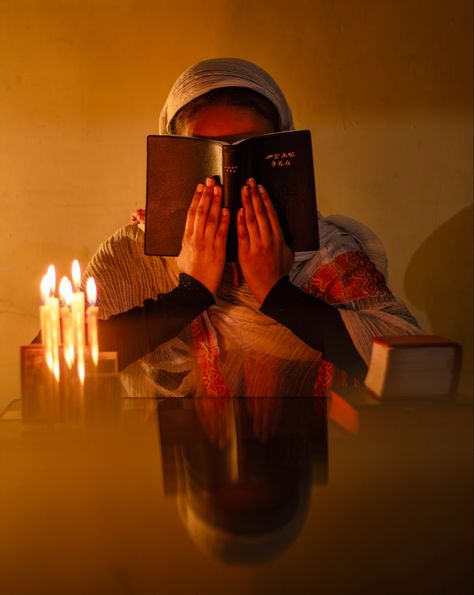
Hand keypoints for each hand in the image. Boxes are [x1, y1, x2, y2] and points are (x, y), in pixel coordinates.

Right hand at [177, 178, 228, 294]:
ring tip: (219, 189)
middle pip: (201, 212)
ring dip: (215, 203)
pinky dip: (224, 221)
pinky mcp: (217, 252)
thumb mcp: (183, 256)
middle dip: (206, 195)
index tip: (200, 187)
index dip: (197, 198)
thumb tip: (188, 234)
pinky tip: (226, 210)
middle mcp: (196, 239)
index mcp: (188, 238)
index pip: (192, 213)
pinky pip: (220, 233)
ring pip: (210, 219)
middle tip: (211, 181)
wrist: (195, 290)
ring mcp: (206, 245)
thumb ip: (188, 243)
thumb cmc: (191, 275)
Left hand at [237, 178, 293, 303]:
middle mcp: (269, 239)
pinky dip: (240, 222)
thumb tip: (279, 230)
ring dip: (247, 204)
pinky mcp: (247, 254)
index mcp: (279, 238)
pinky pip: (243, 235)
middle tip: (249, 182)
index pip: (272, 214)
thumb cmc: (278, 273)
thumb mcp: (286, 254)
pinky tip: (237, 211)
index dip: (265, 199)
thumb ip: (282, 240)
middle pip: (261, 213)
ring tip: (243, 191)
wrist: (271, 290)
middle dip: (254, 196)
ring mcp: (258, 246)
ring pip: (252, 221)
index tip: (260, 187)